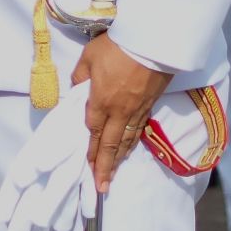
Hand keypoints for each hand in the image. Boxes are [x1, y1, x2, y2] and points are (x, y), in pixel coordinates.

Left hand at [72, 31, 170, 193]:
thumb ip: (80, 77)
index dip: (90, 152)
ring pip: (126, 140)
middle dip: (105, 167)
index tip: (87, 168)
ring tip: (113, 175)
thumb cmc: (116, 48)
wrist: (153, 43)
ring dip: (119, 159)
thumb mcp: (88, 58)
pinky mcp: (150, 104)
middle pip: (110, 144)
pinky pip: (138, 130)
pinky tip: (129, 149)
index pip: (92, 132)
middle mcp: (119, 111)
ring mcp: (137, 110)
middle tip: (101, 187)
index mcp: (100, 101)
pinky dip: (132, 143)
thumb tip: (77, 91)